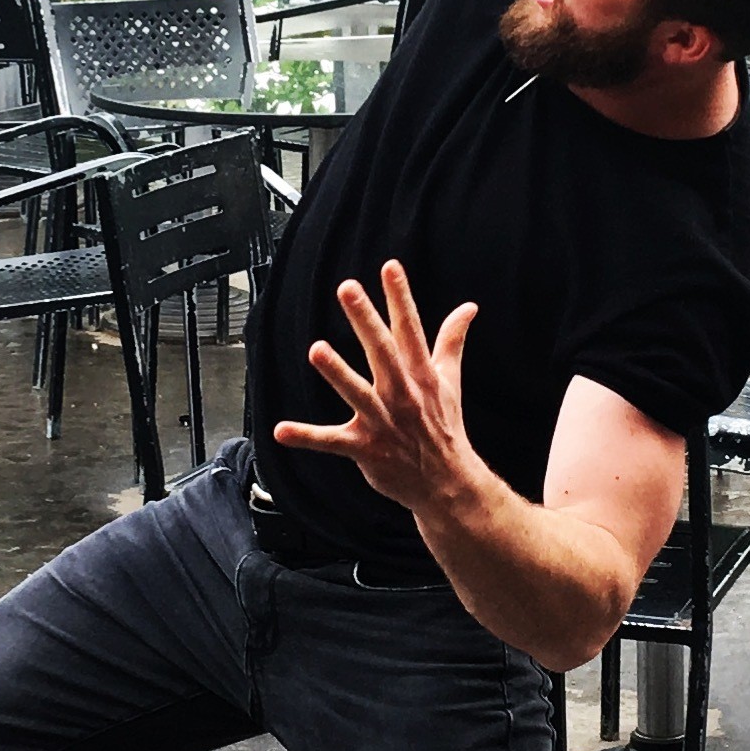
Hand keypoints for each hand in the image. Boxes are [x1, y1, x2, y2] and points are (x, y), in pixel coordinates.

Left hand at [271, 262, 494, 538]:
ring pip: (357, 393)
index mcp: (421, 374)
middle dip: (366, 320)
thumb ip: (453, 340)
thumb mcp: (451, 380)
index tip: (390, 267)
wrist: (446, 483)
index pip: (410, 329)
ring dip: (337, 372)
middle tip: (347, 288)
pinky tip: (280, 431)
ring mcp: (383, 421)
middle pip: (382, 351)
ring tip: (316, 350)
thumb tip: (469, 307)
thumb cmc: (444, 426)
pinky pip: (331, 442)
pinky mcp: (365, 448)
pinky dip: (306, 437)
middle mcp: (402, 394)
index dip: (400, 297)